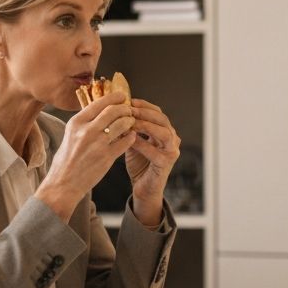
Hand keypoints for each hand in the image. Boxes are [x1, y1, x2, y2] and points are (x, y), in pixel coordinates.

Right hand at [36, 92, 135, 220]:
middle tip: (129, 109)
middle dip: (124, 108)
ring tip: (132, 122)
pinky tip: (131, 137)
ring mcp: (97, 144)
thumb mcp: (70, 135)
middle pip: (113, 111)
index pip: (99, 103)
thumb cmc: (65, 161)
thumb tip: (101, 111)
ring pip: (121, 124)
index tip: (121, 96)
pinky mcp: (106, 157)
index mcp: (76, 123)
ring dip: (130, 121)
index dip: (113, 98)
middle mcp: (87, 130)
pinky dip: (131, 137)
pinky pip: (125, 142)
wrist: (63, 184)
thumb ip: (84, 123)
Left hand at [125, 99, 179, 224]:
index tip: (129, 100)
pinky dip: (142, 144)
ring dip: (146, 125)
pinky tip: (130, 140)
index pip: (157, 112)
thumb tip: (115, 111)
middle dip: (145, 112)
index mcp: (165, 131)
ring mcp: (172, 151)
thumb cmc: (138, 163)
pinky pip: (155, 151)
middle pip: (162, 119)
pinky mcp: (167, 163)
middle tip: (130, 109)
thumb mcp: (133, 141)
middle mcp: (172, 139)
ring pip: (163, 132)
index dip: (144, 105)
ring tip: (131, 121)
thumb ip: (129, 128)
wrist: (143, 187)